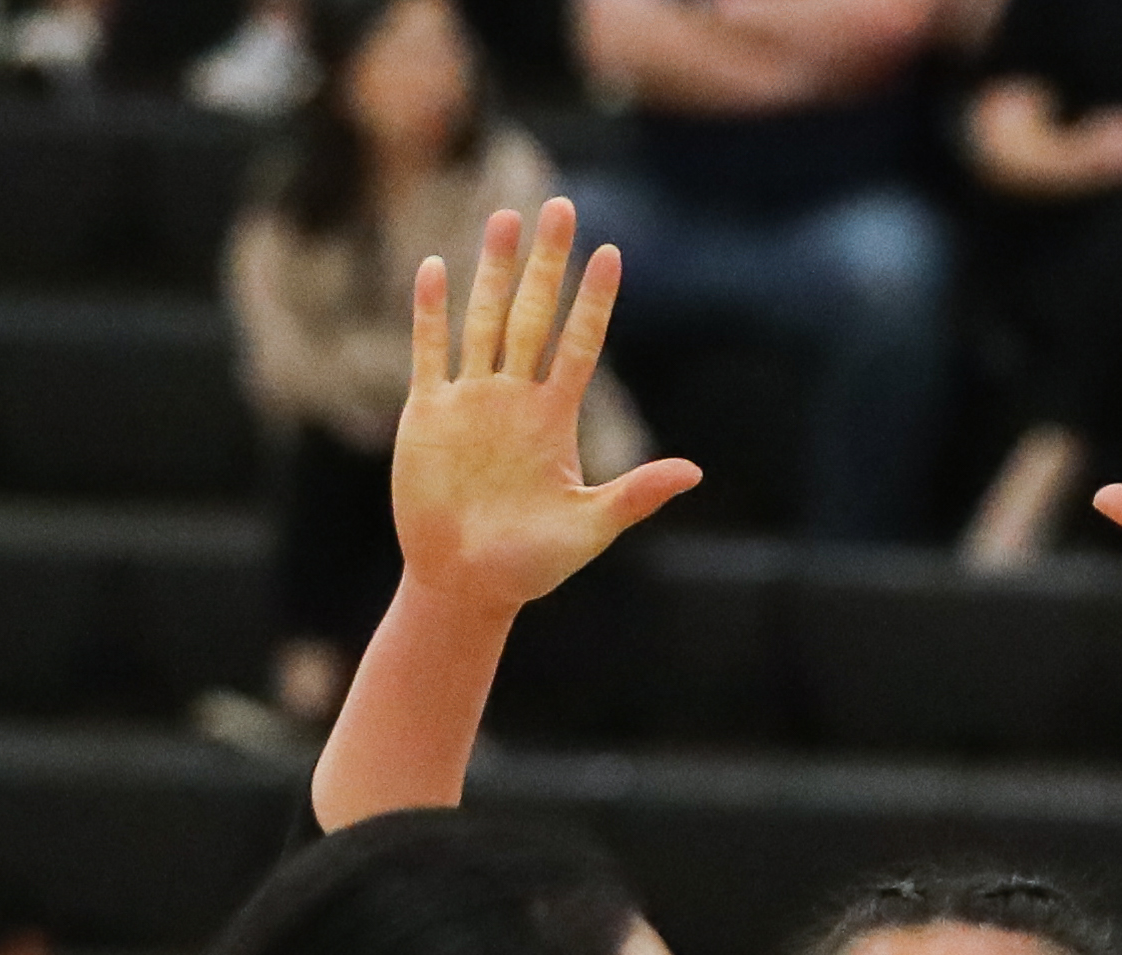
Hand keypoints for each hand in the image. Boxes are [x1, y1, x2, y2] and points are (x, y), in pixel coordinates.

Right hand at [388, 202, 703, 616]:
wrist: (465, 582)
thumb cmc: (531, 564)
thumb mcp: (589, 528)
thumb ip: (635, 495)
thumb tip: (694, 472)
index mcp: (554, 420)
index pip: (579, 344)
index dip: (595, 300)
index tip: (611, 253)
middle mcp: (514, 399)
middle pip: (533, 314)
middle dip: (547, 262)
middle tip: (561, 205)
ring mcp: (470, 400)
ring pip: (483, 318)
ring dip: (493, 270)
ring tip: (506, 217)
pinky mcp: (427, 412)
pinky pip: (429, 350)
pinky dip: (429, 311)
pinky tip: (435, 266)